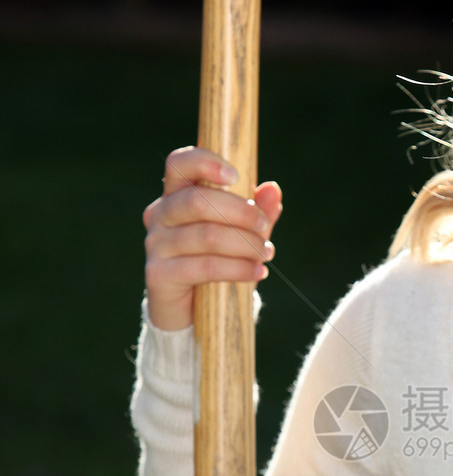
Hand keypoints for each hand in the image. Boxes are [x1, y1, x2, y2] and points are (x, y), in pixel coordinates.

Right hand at [143, 146, 282, 330]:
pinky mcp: (158, 274)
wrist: (191, 313)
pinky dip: (238, 269)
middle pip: (197, 201)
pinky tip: (258, 273)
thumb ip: (256, 212)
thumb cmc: (217, 262)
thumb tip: (273, 188)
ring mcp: (156, 244)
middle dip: (241, 212)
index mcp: (176, 195)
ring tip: (266, 254)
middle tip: (266, 227)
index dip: (205, 162)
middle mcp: (159, 215)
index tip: (236, 176)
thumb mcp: (241, 235)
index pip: (180, 164)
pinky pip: (204, 267)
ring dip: (245, 244)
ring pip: (206, 236)